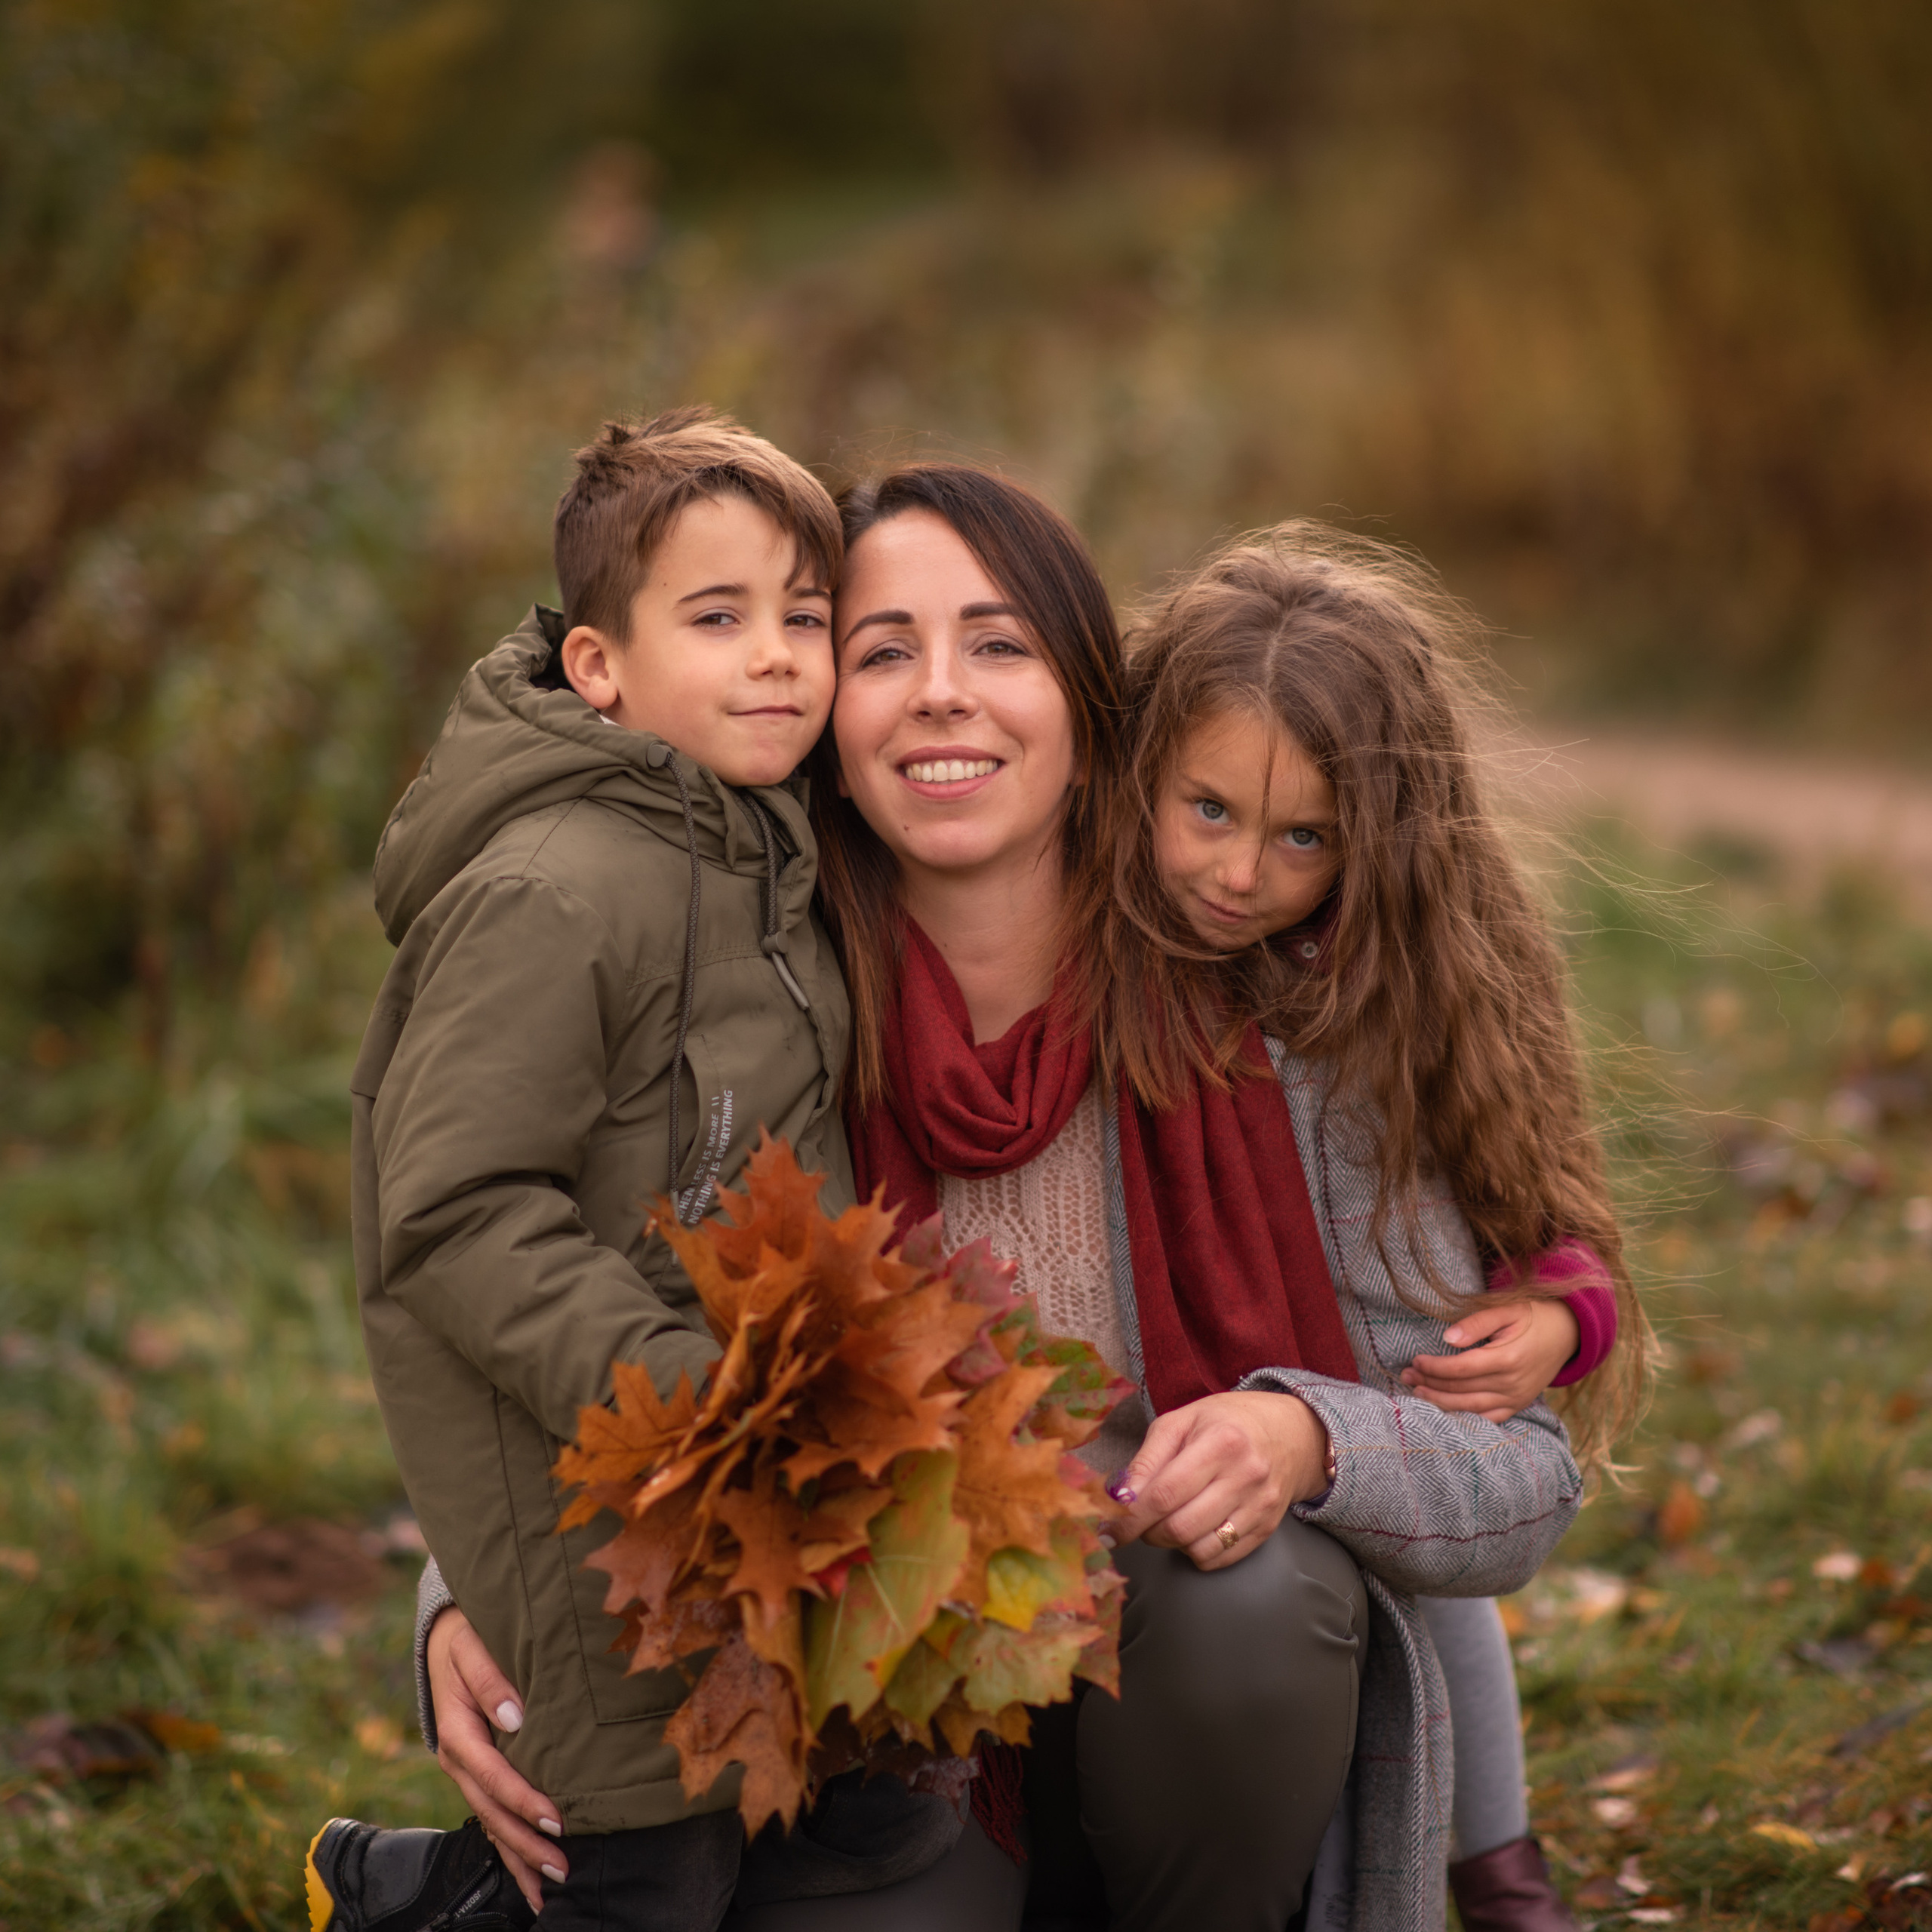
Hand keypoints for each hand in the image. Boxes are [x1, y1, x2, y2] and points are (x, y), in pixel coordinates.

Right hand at [427, 1609, 564, 1911]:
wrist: (446, 1637)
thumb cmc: (468, 1637)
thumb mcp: (473, 1646)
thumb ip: (491, 1677)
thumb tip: (515, 1717)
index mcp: (458, 1732)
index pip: (494, 1775)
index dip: (524, 1800)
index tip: (557, 1820)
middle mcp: (459, 1760)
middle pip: (492, 1812)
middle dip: (525, 1844)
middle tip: (562, 1869)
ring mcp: (466, 1772)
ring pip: (491, 1824)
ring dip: (519, 1857)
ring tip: (550, 1888)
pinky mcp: (477, 1774)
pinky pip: (492, 1817)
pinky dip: (510, 1848)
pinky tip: (530, 1875)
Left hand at [1107, 1390, 1330, 1570]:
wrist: (1289, 1433)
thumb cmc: (1226, 1423)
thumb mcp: (1181, 1422)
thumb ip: (1147, 1459)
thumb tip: (1120, 1498)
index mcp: (1221, 1442)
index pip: (1164, 1494)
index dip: (1130, 1518)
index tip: (1109, 1529)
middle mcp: (1245, 1476)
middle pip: (1180, 1527)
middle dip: (1148, 1532)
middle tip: (1140, 1521)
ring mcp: (1260, 1506)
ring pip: (1199, 1549)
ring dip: (1172, 1543)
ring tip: (1169, 1521)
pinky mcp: (1267, 1528)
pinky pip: (1220, 1559)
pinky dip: (1196, 1552)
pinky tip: (1194, 1529)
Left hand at [1400, 1296, 1580, 1419]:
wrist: (1568, 1332)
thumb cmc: (1534, 1316)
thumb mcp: (1507, 1309)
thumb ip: (1477, 1323)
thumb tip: (1447, 1338)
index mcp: (1508, 1359)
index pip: (1461, 1369)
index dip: (1435, 1367)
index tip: (1415, 1360)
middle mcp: (1512, 1384)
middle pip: (1462, 1390)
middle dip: (1430, 1384)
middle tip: (1406, 1375)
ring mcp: (1517, 1398)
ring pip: (1472, 1408)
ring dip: (1441, 1402)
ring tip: (1417, 1391)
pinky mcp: (1519, 1404)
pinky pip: (1489, 1418)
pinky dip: (1465, 1416)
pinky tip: (1444, 1409)